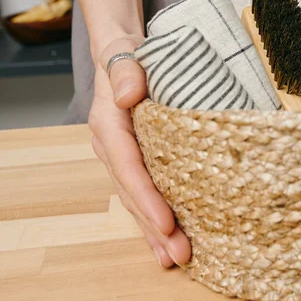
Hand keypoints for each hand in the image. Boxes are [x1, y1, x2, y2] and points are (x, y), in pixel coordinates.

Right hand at [88, 35, 190, 266]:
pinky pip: (146, 191)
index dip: (147, 198)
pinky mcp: (139, 159)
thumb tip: (128, 95)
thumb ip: (125, 71)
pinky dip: (156, 216)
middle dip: (155, 227)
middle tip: (179, 255)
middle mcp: (113, 148)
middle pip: (134, 194)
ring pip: (139, 200)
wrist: (123, 55)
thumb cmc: (127, 55)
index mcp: (110, 127)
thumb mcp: (124, 54)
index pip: (130, 168)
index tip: (167, 223)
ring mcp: (125, 157)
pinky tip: (168, 238)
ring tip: (175, 258)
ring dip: (155, 230)